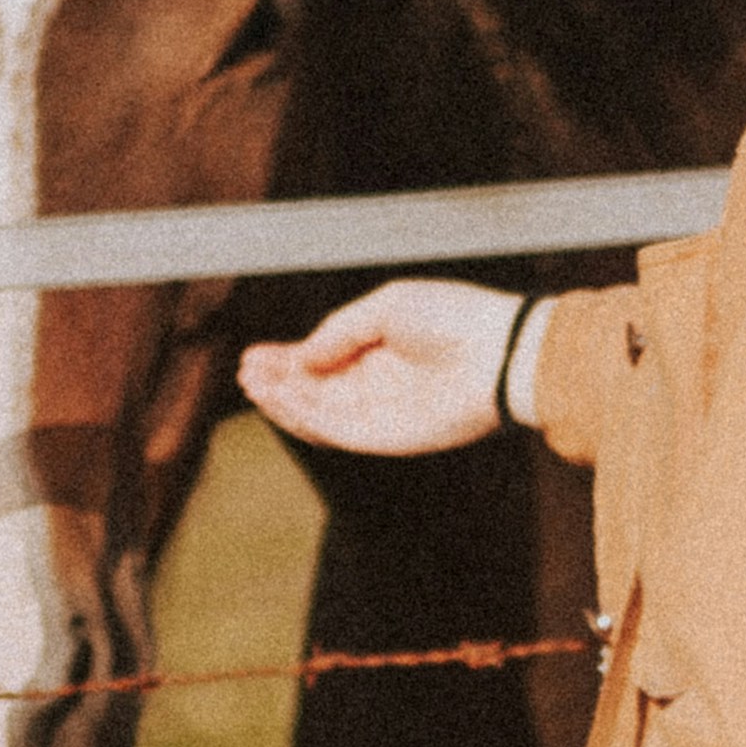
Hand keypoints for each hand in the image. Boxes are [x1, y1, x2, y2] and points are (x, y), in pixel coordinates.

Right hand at [237, 279, 518, 454]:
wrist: (500, 352)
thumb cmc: (454, 317)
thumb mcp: (386, 307)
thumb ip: (339, 331)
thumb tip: (300, 355)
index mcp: (380, 351)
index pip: (323, 362)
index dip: (287, 361)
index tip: (253, 356)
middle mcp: (379, 385)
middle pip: (316, 391)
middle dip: (278, 381)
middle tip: (245, 372)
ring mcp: (384, 414)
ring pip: (322, 415)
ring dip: (286, 402)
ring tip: (254, 385)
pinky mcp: (392, 439)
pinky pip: (340, 434)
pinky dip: (309, 420)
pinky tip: (284, 400)